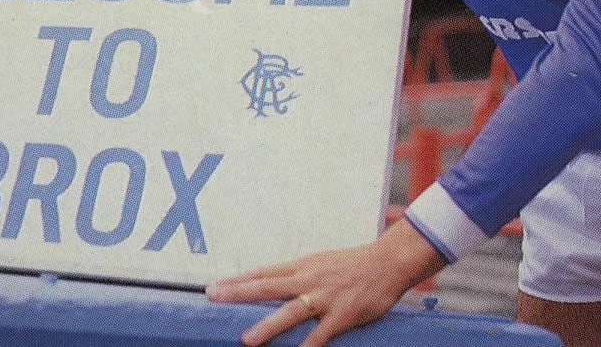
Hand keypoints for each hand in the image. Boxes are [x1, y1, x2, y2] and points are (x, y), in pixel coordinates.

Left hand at [206, 219, 444, 346]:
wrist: (386, 262)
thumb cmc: (351, 264)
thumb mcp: (319, 263)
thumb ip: (296, 275)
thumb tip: (270, 281)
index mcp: (301, 266)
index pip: (263, 273)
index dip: (238, 280)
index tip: (216, 286)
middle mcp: (308, 279)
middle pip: (267, 286)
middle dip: (239, 293)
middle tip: (214, 297)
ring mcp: (324, 297)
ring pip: (289, 312)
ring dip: (267, 327)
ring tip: (245, 340)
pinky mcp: (342, 315)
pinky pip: (321, 335)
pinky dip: (307, 346)